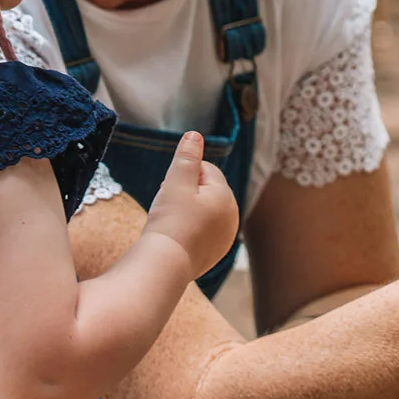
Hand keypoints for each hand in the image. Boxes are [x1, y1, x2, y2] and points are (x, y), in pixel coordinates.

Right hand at [142, 132, 240, 276]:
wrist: (165, 263)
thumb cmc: (170, 220)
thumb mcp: (177, 181)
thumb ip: (187, 156)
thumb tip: (195, 135)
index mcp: (226, 196)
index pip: (206, 170)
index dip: (183, 175)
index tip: (170, 190)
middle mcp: (232, 216)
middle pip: (206, 191)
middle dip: (186, 192)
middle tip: (168, 207)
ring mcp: (225, 236)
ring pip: (203, 211)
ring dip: (188, 211)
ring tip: (171, 221)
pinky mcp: (215, 253)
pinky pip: (201, 231)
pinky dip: (190, 230)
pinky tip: (177, 236)